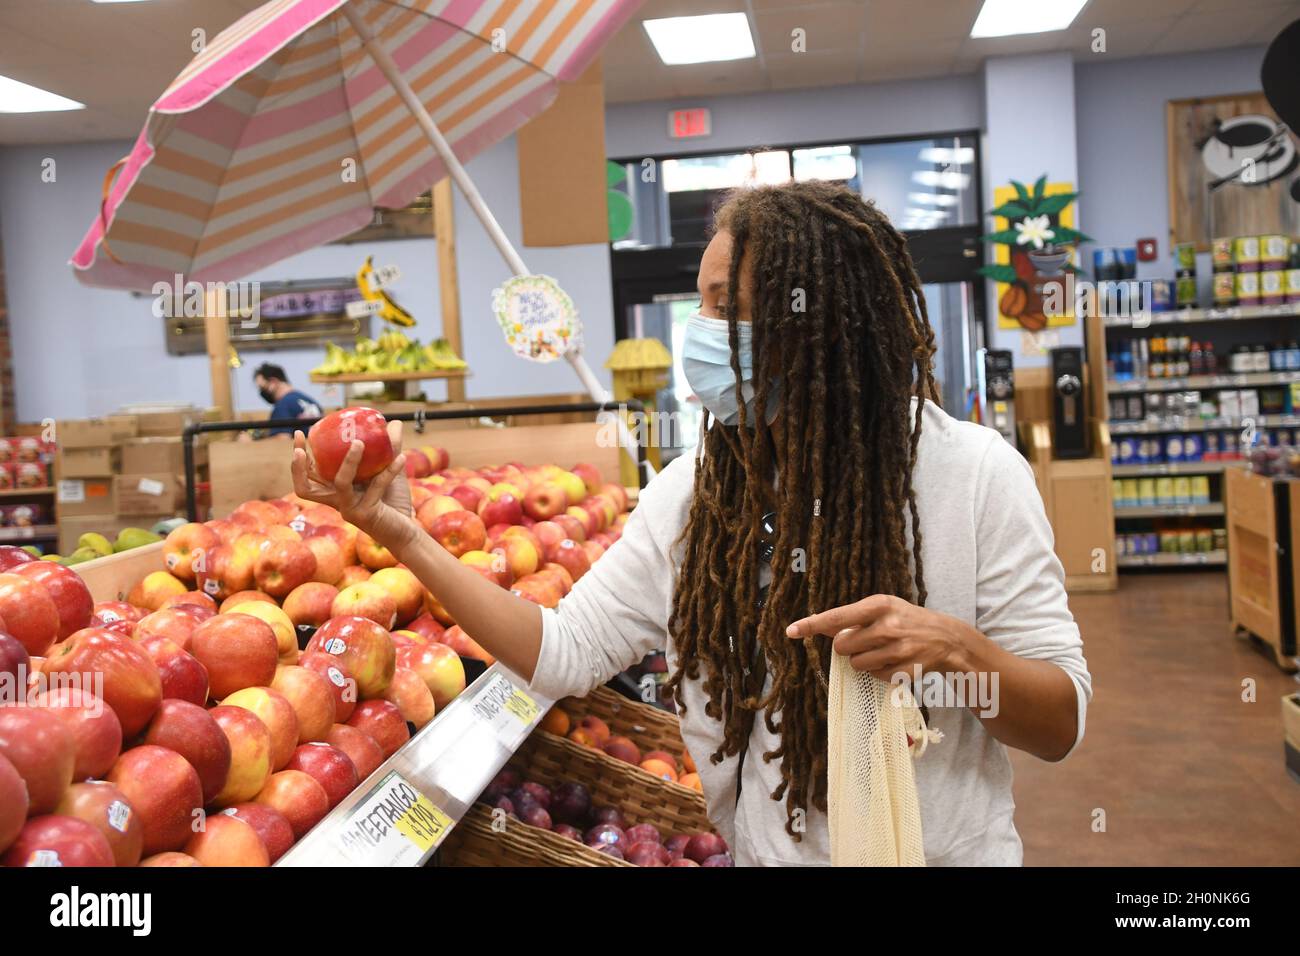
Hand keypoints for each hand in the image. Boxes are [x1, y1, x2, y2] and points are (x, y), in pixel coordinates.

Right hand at [291, 420, 415, 548]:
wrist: (406, 531)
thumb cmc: (393, 502)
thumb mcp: (390, 470)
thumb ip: (390, 449)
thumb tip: (395, 422)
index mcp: (335, 491)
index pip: (308, 475)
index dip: (298, 457)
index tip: (301, 433)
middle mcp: (337, 501)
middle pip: (305, 488)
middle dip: (299, 465)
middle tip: (303, 445)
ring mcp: (349, 509)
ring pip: (340, 483)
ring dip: (349, 461)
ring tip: (359, 442)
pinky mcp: (366, 516)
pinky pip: (375, 487)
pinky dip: (388, 471)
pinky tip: (401, 458)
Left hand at [785, 594, 974, 680]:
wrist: (945, 637)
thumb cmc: (905, 619)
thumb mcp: (882, 608)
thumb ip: (851, 617)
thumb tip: (817, 625)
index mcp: (878, 605)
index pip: (836, 617)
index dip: (811, 625)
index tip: (790, 630)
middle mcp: (887, 626)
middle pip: (842, 646)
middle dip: (848, 647)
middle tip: (866, 641)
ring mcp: (897, 650)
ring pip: (856, 664)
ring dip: (862, 661)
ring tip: (882, 651)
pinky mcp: (904, 670)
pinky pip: (874, 676)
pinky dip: (878, 672)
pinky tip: (894, 661)